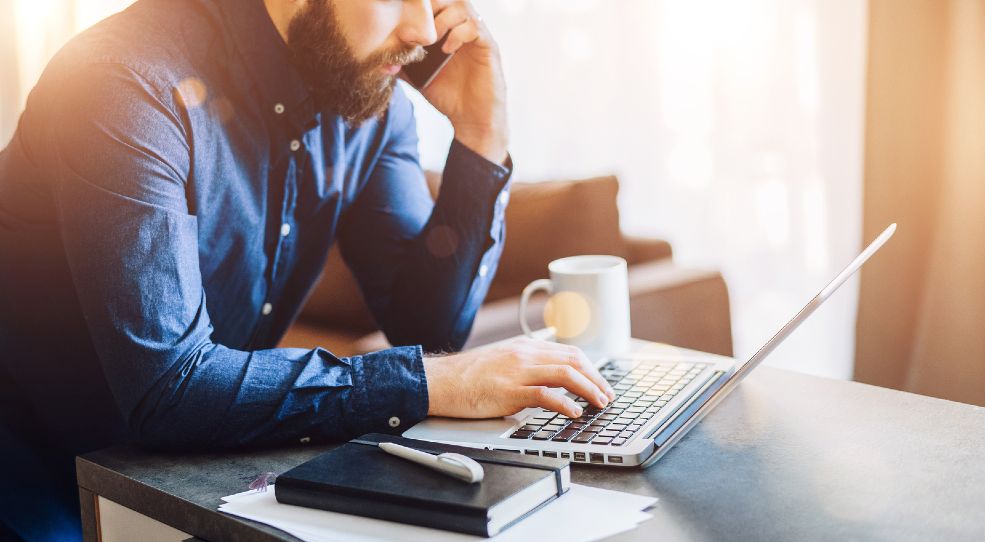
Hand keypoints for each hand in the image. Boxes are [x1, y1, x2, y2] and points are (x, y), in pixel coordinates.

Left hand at [416, 0, 507, 163]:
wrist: (471, 121)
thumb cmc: (448, 97)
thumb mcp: (419, 77)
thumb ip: (404, 62)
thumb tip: (380, 54)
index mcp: (448, 30)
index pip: (436, 3)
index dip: (421, 6)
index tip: (405, 19)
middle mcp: (464, 28)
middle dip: (430, 8)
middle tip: (417, 26)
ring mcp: (477, 36)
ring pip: (463, 6)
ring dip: (443, 19)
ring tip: (431, 38)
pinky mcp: (488, 47)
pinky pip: (475, 27)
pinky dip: (458, 34)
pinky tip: (446, 50)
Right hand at [423, 338, 616, 418]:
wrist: (438, 381)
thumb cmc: (466, 377)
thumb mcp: (501, 361)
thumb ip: (524, 366)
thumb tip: (547, 381)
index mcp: (524, 347)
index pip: (568, 352)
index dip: (590, 368)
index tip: (601, 382)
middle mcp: (525, 354)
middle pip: (573, 360)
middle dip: (597, 379)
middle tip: (608, 396)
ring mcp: (518, 371)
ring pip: (565, 374)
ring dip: (589, 389)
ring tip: (600, 404)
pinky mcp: (509, 391)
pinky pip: (545, 394)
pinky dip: (565, 403)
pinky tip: (575, 413)